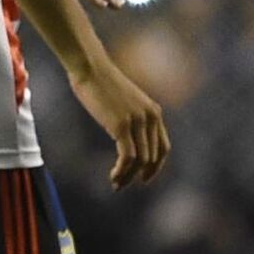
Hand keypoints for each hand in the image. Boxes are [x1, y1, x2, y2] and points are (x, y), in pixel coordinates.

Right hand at [77, 54, 169, 187]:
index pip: (163, 148)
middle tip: (122, 185)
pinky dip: (122, 170)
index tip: (142, 178)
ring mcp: (138, 122)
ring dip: (128, 176)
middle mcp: (151, 118)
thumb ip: (129, 116)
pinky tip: (113, 175)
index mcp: (154, 112)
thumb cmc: (98, 82)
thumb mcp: (121, 101)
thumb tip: (122, 131)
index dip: (155, 167)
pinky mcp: (122, 126)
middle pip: (153, 157)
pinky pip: (128, 156)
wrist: (90, 67)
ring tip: (115, 184)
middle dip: (139, 175)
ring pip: (141, 160)